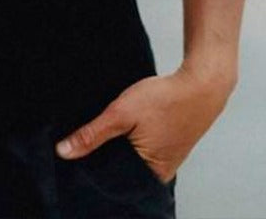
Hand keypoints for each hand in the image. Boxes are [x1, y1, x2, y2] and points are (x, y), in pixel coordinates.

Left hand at [54, 65, 233, 183]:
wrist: (201, 84)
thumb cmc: (165, 99)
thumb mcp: (122, 113)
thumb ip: (92, 134)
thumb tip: (63, 152)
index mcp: (149, 175)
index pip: (109, 179)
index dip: (91, 164)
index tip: (78, 147)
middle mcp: (158, 175)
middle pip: (119, 170)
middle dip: (103, 155)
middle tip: (95, 132)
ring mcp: (165, 162)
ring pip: (130, 159)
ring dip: (117, 145)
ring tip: (110, 127)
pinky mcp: (168, 148)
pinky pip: (142, 150)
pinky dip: (130, 139)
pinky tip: (125, 126)